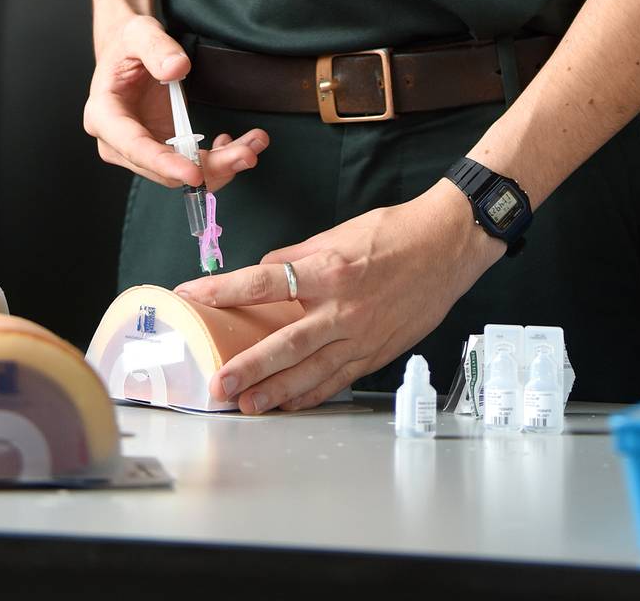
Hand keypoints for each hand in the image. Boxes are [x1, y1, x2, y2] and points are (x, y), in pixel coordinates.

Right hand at [83, 13, 268, 189]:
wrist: (126, 51)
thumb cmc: (127, 43)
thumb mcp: (138, 33)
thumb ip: (156, 48)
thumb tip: (176, 69)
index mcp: (104, 114)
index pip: (134, 147)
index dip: (164, 163)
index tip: (194, 173)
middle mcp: (117, 142)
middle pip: (162, 169)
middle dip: (207, 167)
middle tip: (246, 154)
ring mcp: (139, 150)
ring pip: (179, 173)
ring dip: (219, 166)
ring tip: (252, 146)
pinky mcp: (158, 149)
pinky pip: (187, 164)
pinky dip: (215, 159)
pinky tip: (231, 142)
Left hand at [174, 180, 500, 412]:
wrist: (448, 245)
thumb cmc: (396, 232)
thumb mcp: (341, 232)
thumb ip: (300, 256)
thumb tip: (266, 272)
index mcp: (329, 269)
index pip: (263, 282)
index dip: (223, 289)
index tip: (192, 295)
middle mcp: (342, 307)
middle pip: (285, 343)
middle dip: (248, 367)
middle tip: (218, 384)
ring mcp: (361, 335)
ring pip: (311, 372)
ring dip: (276, 392)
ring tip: (246, 406)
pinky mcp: (377, 352)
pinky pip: (338, 380)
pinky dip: (312, 395)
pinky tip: (290, 404)